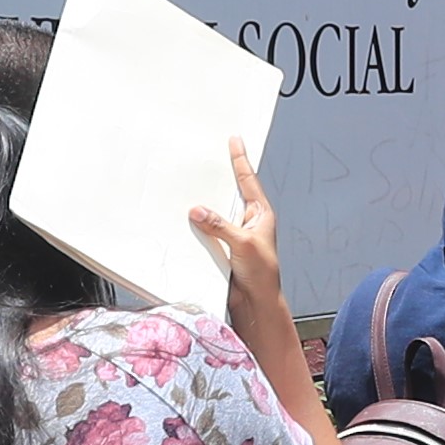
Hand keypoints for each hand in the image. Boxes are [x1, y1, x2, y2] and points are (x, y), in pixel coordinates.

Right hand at [192, 142, 290, 351]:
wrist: (256, 304)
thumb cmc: (262, 274)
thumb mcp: (242, 244)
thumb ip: (220, 226)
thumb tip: (197, 210)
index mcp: (260, 215)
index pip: (248, 181)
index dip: (240, 160)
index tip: (235, 140)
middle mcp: (247, 223)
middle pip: (229, 195)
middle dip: (216, 179)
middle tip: (204, 158)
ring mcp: (233, 236)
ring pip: (213, 214)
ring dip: (202, 206)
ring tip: (186, 186)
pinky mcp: (221, 250)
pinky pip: (205, 232)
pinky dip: (195, 227)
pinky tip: (182, 220)